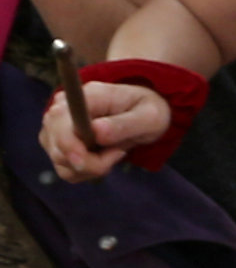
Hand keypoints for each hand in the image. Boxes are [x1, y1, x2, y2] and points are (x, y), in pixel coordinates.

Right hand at [40, 80, 166, 182]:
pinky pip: (65, 169)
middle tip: (119, 153)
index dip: (67, 143)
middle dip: (88, 162)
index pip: (60, 119)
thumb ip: (124, 124)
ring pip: (61, 162)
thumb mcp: (149, 116)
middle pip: (58, 146)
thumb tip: (97, 131)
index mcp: (88, 95)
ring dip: (90, 167)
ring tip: (115, 152)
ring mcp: (56, 128)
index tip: (84, 161)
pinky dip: (86, 172)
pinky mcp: (56, 145)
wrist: (142, 114)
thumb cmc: (146, 111)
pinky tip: (104, 159)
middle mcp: (63, 109)